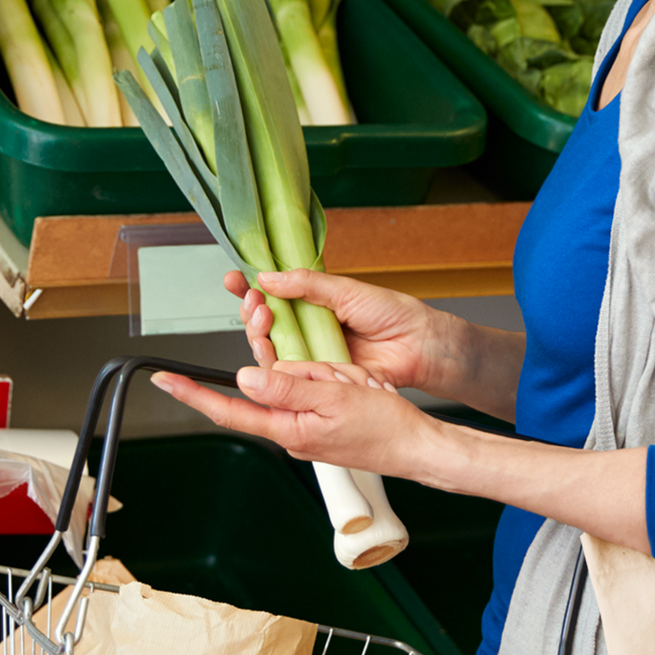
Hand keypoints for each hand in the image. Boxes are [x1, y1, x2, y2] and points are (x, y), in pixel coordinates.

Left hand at [151, 361, 442, 480]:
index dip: (195, 394)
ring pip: (300, 382)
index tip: (166, 379)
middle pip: (275, 384)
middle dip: (307, 372)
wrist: (417, 446)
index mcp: (288, 428)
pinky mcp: (323, 424)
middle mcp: (292, 432)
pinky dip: (339, 384)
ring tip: (358, 388)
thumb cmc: (385, 427)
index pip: (231, 409)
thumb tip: (247, 378)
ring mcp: (308, 429)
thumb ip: (288, 386)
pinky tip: (361, 390)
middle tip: (340, 379)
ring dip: (330, 377)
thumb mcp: (335, 396)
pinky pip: (319, 390)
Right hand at [225, 269, 454, 392]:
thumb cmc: (392, 315)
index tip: (235, 280)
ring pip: (272, 350)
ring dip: (258, 333)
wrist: (419, 345)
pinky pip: (290, 375)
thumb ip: (307, 283)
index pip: (273, 296)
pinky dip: (275, 363)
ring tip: (263, 316)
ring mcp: (314, 355)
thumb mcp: (346, 290)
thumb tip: (268, 276)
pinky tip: (269, 347)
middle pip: (266, 325)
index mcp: (315, 304)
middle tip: (255, 301)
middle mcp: (310, 330)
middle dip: (251, 311)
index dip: (250, 289)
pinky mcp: (321, 377)